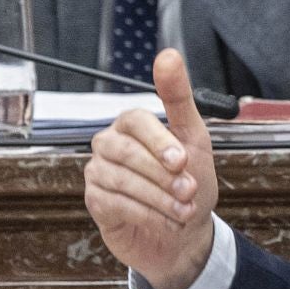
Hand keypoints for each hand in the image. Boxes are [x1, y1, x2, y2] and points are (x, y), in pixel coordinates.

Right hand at [84, 49, 218, 288]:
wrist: (183, 233)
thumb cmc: (188, 180)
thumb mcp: (194, 137)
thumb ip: (179, 98)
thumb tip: (168, 55)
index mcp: (133, 125)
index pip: (134, 119)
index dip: (158, 140)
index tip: (181, 160)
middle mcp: (110, 144)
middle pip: (124, 151)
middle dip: (161, 174)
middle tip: (188, 190)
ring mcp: (98, 173)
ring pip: (120, 180)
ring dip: (158, 197)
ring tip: (183, 209)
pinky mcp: (95, 202)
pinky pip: (114, 203)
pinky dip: (145, 213)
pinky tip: (165, 220)